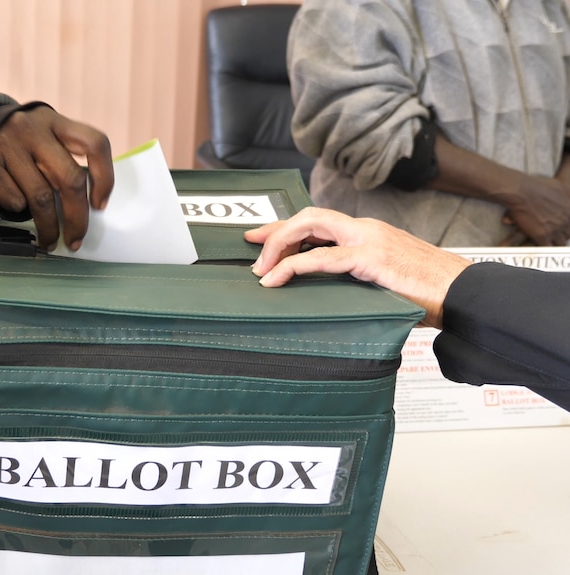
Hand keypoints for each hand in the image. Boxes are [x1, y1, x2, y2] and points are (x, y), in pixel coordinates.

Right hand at [0, 106, 113, 250]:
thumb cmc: (23, 142)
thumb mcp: (46, 135)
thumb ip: (66, 159)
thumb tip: (87, 206)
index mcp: (55, 122)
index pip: (94, 143)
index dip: (104, 177)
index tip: (100, 204)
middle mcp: (33, 131)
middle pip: (69, 179)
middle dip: (77, 217)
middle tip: (76, 238)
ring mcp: (9, 147)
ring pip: (41, 197)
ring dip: (49, 227)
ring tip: (50, 241)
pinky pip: (14, 200)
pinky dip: (20, 211)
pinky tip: (21, 211)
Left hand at [244, 207, 471, 328]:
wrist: (465, 294)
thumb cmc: (430, 292)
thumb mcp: (385, 280)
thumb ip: (358, 279)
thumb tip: (329, 295)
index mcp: (367, 233)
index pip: (317, 222)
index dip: (284, 228)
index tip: (258, 238)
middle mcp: (365, 229)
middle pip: (308, 217)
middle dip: (275, 233)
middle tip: (253, 257)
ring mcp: (368, 240)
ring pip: (311, 227)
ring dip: (279, 247)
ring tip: (262, 272)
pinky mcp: (372, 258)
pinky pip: (324, 258)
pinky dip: (296, 266)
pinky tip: (279, 278)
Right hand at [499, 175, 569, 245]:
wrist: (521, 191)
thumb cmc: (536, 185)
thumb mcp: (558, 185)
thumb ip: (564, 192)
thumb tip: (565, 190)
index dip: (566, 226)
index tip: (561, 227)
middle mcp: (566, 220)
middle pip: (568, 234)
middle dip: (562, 235)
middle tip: (553, 235)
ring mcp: (556, 229)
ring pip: (559, 243)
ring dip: (553, 243)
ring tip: (545, 242)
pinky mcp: (542, 236)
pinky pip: (547, 248)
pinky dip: (543, 248)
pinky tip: (538, 246)